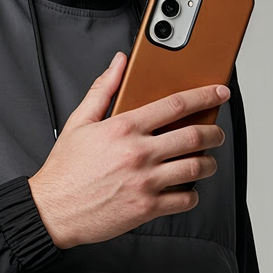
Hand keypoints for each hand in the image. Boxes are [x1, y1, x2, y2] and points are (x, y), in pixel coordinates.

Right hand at [28, 50, 229, 249]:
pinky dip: (192, 195)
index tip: (218, 94)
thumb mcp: (79, 122)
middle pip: (194, 136)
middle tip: (216, 134)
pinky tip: (186, 189)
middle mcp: (138, 153)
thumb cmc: (66, 169)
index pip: (175, 105)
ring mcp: (145, 181)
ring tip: (205, 162)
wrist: (53, 210)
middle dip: (214, 133)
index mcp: (124, 128)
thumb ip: (103, 89)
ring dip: (208, 164)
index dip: (204, 96)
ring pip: (196, 168)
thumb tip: (119, 63)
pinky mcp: (146, 208)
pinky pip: (185, 200)